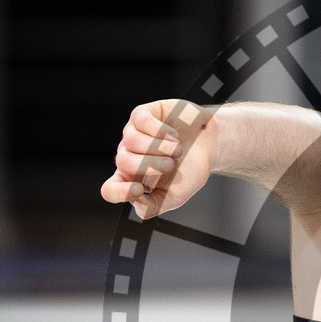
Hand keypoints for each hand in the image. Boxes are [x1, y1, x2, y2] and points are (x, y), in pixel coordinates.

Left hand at [101, 100, 215, 218]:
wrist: (210, 145)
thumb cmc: (191, 170)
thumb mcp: (176, 196)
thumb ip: (154, 206)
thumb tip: (135, 202)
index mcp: (133, 179)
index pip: (110, 189)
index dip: (118, 192)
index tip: (139, 189)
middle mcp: (129, 155)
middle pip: (123, 162)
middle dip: (150, 165)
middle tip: (171, 165)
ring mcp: (133, 133)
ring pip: (131, 141)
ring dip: (159, 147)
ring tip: (177, 150)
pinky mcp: (142, 115)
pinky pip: (141, 121)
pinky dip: (161, 131)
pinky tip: (175, 135)